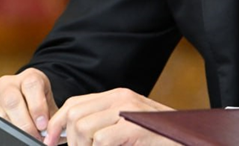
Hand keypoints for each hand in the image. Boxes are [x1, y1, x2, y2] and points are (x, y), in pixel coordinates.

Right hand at [0, 68, 57, 138]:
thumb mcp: (50, 107)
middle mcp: (8, 84)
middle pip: (12, 99)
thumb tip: (59, 132)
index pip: (31, 84)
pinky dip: (0, 134)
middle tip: (34, 137)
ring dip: (12, 130)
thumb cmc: (40, 108)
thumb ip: (55, 117)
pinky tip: (12, 139)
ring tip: (25, 139)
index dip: (38, 106)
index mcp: (29, 77)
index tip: (43, 125)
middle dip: (24, 122)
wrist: (25, 107)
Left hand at [45, 88, 177, 145]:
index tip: (51, 141)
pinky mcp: (134, 127)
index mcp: (117, 97)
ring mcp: (128, 111)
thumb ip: (104, 125)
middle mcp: (121, 99)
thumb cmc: (156, 138)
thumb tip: (71, 137)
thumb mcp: (126, 127)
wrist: (187, 139)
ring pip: (83, 128)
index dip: (58, 124)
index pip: (75, 104)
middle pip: (74, 114)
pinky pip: (101, 140)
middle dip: (68, 140)